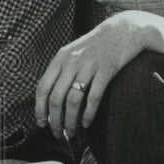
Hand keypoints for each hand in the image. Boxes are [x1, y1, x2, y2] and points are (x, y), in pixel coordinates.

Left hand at [35, 10, 149, 138]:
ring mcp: (88, 66)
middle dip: (55, 120)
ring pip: (73, 100)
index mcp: (60, 58)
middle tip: (58, 133)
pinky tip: (86, 123)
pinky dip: (88, 114)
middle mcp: (71, 62)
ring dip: (71, 121)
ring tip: (72, 132)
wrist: (123, 30)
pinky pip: (93, 97)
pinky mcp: (106, 70)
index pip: (43, 87)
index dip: (40, 108)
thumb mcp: (74, 53)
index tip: (41, 123)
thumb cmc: (97, 46)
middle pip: (56, 97)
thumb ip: (62, 71)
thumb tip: (51, 99)